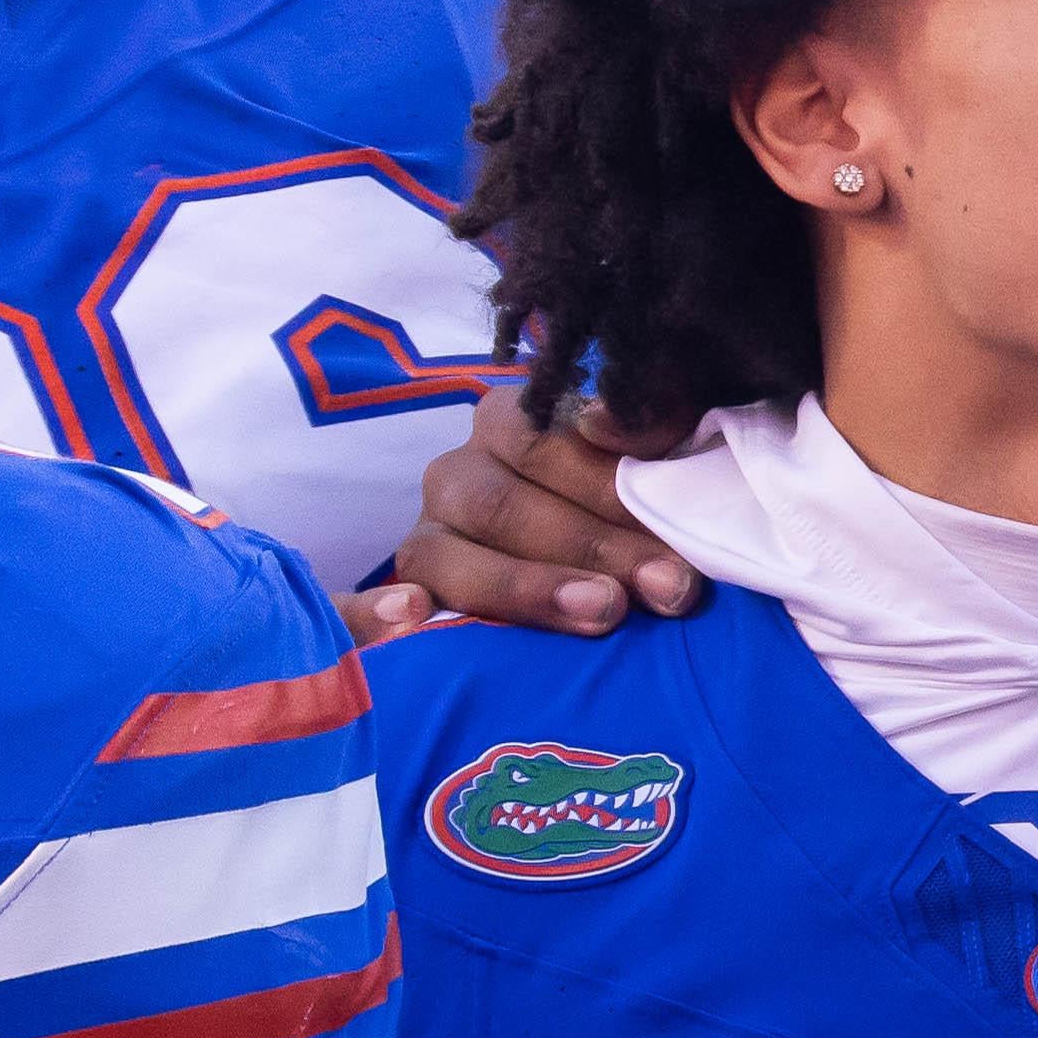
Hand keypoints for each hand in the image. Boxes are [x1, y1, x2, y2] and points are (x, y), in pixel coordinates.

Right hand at [344, 384, 697, 641]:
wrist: (597, 573)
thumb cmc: (636, 519)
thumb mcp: (654, 465)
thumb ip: (653, 427)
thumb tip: (608, 423)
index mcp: (512, 424)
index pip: (546, 442)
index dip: (611, 491)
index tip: (676, 538)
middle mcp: (458, 474)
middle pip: (504, 504)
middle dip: (593, 547)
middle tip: (668, 588)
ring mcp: (426, 537)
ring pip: (450, 559)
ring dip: (528, 588)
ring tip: (602, 612)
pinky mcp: (408, 600)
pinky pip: (361, 606)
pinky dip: (377, 612)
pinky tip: (411, 615)